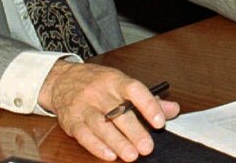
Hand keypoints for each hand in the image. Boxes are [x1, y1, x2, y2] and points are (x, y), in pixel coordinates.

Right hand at [39, 61, 179, 161]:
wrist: (62, 80)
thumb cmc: (98, 83)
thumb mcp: (123, 84)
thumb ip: (149, 99)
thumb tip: (174, 109)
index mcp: (116, 81)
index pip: (135, 90)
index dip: (148, 105)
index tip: (160, 122)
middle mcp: (100, 92)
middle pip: (118, 112)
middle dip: (134, 131)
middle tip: (147, 147)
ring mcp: (84, 106)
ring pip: (101, 125)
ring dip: (117, 141)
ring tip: (131, 155)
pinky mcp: (72, 121)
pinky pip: (84, 135)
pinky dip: (97, 146)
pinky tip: (109, 155)